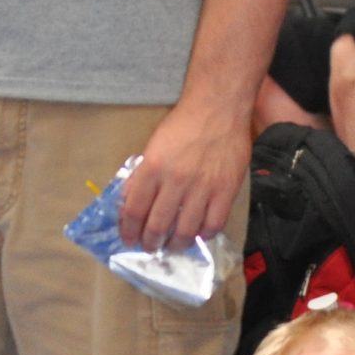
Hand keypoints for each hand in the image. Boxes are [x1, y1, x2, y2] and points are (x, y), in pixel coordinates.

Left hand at [119, 97, 248, 251]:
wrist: (218, 108)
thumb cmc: (183, 124)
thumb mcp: (153, 146)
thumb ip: (141, 175)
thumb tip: (130, 203)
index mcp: (152, 168)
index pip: (134, 211)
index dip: (129, 230)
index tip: (129, 238)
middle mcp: (175, 181)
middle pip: (157, 225)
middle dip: (150, 242)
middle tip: (149, 246)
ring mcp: (202, 188)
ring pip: (185, 231)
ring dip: (175, 244)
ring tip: (172, 245)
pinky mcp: (226, 190)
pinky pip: (213, 224)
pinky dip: (203, 235)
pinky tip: (198, 233)